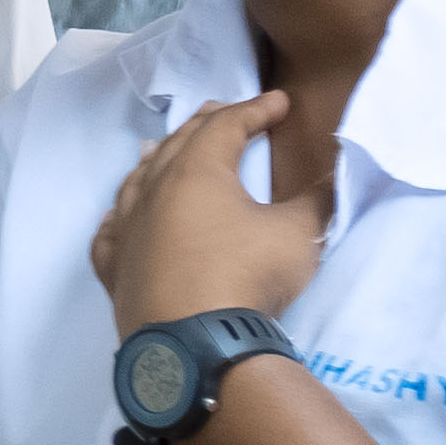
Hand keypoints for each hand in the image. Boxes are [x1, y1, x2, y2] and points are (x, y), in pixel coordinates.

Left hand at [95, 90, 329, 330]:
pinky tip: (120, 216)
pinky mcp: (113, 268)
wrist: (192, 341)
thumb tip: (333, 174)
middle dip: (204, 125)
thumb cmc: (246, 276)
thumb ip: (316, 199)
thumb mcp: (297, 233)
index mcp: (194, 174)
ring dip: (156, 160)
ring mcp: (126, 230)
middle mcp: (151, 193)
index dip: (254, 110)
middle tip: (224, 112)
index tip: (278, 102)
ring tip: (164, 148)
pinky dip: (121, 214)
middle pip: (177, 146)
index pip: (224, 127)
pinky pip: (112, 230)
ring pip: (137, 181)